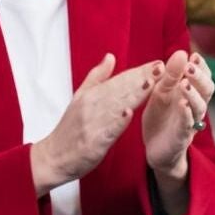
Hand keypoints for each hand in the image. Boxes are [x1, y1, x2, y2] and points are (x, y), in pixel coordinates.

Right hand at [30, 54, 157, 194]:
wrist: (53, 158)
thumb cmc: (69, 130)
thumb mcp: (79, 98)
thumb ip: (97, 77)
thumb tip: (110, 57)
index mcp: (90, 95)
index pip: (118, 80)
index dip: (138, 72)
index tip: (157, 63)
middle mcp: (90, 106)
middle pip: (119, 90)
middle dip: (141, 78)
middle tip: (161, 67)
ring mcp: (91, 124)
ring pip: (116, 106)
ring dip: (133, 95)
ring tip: (151, 83)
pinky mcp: (92, 142)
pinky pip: (106, 130)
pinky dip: (117, 121)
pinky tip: (128, 112)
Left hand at [141, 51, 213, 178]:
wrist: (154, 147)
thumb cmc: (161, 116)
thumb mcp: (161, 91)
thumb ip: (170, 74)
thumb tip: (181, 52)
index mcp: (191, 92)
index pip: (203, 76)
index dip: (201, 66)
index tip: (193, 55)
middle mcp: (195, 106)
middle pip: (207, 89)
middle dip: (199, 77)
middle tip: (189, 66)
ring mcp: (190, 122)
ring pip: (199, 107)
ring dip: (193, 94)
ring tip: (184, 83)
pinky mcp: (181, 136)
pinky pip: (187, 124)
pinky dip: (186, 114)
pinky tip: (182, 105)